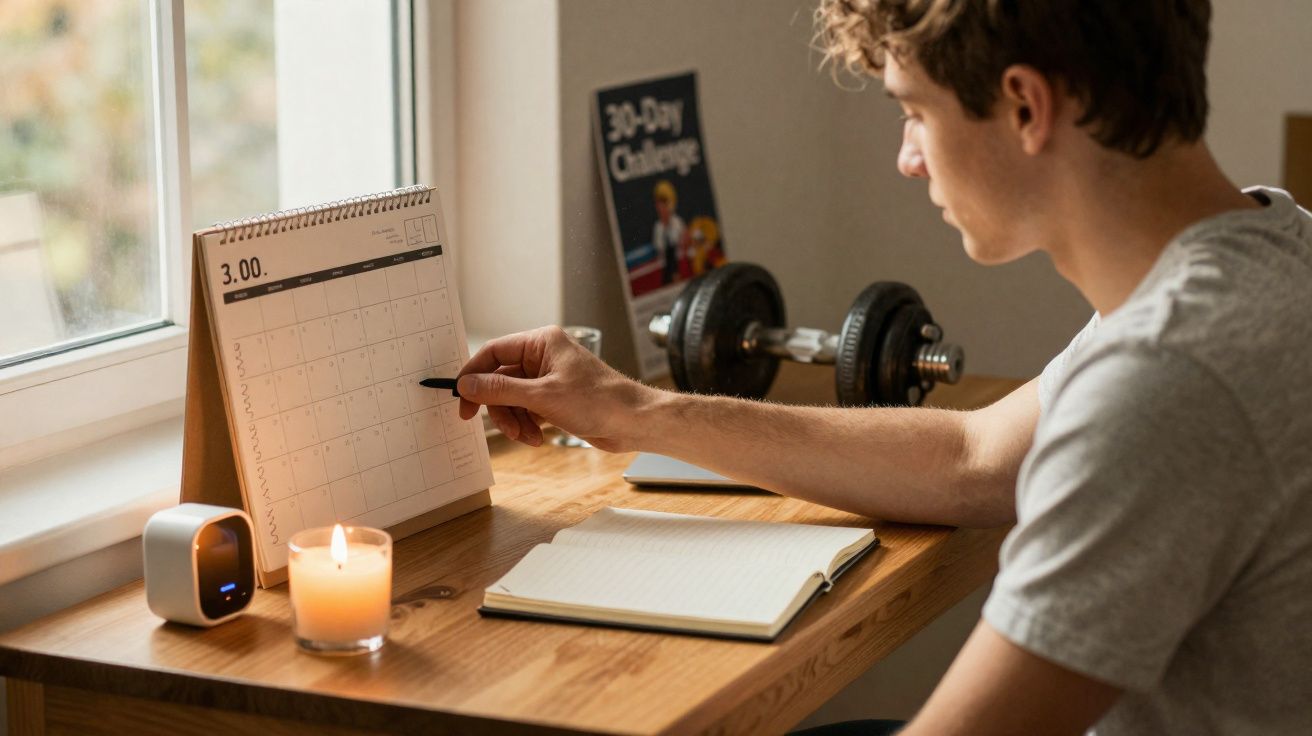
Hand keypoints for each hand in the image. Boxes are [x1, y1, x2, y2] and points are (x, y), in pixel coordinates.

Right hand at [455, 326, 659, 450]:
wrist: (633, 422)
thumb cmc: (598, 400)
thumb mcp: (541, 396)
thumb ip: (499, 390)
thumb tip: (467, 385)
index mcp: (541, 342)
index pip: (494, 352)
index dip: (474, 375)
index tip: (462, 399)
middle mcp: (543, 357)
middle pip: (500, 380)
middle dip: (500, 407)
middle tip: (501, 429)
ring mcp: (549, 379)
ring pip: (512, 399)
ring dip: (514, 421)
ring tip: (527, 437)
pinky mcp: (555, 399)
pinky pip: (526, 410)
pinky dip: (527, 426)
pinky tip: (537, 438)